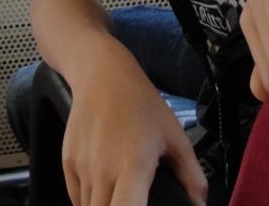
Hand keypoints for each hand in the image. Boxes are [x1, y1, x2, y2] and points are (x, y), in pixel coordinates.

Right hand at [62, 62, 206, 205]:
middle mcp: (103, 171)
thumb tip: (201, 203)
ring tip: (120, 197)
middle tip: (134, 202)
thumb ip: (192, 175)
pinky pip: (75, 198)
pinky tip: (104, 193)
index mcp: (133, 168)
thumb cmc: (141, 104)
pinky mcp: (68, 162)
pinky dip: (88, 202)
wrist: (104, 75)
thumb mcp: (175, 137)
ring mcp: (82, 167)